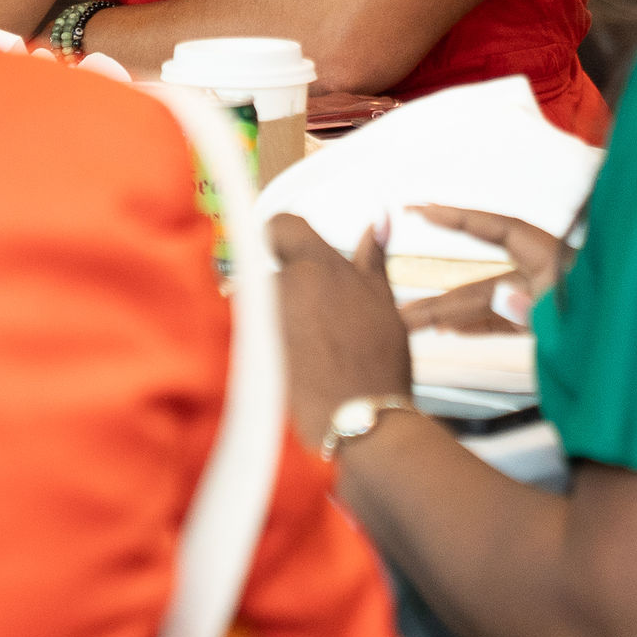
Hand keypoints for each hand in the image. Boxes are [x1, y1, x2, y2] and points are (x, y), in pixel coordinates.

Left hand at [270, 215, 411, 452]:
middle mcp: (284, 284)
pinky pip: (260, 331)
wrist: (359, 418)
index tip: (298, 249)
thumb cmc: (378, 357)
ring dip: (284, 312)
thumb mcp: (382, 300)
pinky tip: (303, 359)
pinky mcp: (253, 349)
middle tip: (323, 311)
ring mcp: (265, 318)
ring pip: (265, 300)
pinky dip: (275, 339)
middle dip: (292, 282)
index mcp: (317, 264)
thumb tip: (378, 218)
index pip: (279, 225)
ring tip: (317, 341)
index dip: (286, 235)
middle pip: (273, 267)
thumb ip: (372, 256)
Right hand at [396, 207, 569, 333]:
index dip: (460, 219)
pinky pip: (503, 323)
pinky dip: (476, 325)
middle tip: (401, 292)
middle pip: (481, 283)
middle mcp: (542, 276)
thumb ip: (540, 308)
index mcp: (554, 260)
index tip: (423, 210)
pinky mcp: (544, 324)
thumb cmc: (620, 322)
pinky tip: (448, 329)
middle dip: (440, 297)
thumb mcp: (580, 313)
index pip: (500, 229)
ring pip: (486, 307)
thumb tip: (504, 300)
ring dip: (450, 316)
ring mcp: (540, 301)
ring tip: (412, 323)